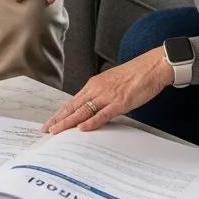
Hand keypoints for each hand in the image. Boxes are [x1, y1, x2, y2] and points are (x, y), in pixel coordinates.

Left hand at [42, 48, 173, 133]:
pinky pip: (103, 114)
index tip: (50, 122)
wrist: (151, 66)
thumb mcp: (112, 83)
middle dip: (59, 119)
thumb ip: (101, 95)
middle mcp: (97, 89)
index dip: (61, 113)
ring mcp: (108, 96)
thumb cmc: (134, 74)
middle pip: (73, 106)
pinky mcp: (120, 102)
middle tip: (46, 130)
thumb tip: (93, 108)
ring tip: (57, 131)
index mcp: (95, 84)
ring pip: (83, 111)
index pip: (73, 101)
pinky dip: (92, 121)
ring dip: (69, 122)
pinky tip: (82, 128)